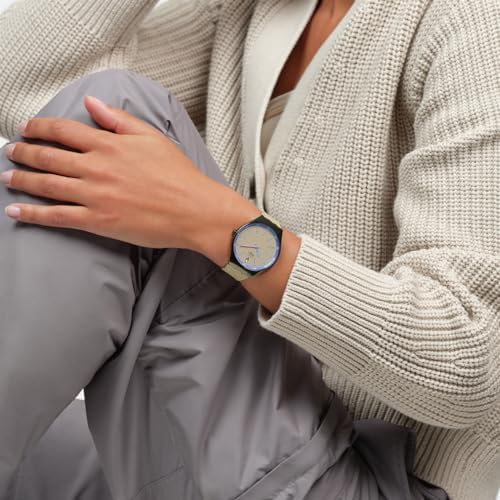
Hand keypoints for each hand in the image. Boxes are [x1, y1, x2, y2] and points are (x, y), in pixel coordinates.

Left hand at [1, 96, 246, 252]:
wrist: (194, 209)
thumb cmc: (179, 175)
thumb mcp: (152, 137)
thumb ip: (119, 119)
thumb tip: (91, 103)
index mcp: (109, 144)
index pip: (63, 130)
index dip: (40, 127)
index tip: (27, 128)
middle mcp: (96, 167)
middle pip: (48, 157)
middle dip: (23, 153)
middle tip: (10, 152)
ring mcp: (94, 195)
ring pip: (47, 185)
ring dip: (22, 180)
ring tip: (7, 178)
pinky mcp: (98, 221)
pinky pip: (57, 216)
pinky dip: (33, 214)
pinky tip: (15, 210)